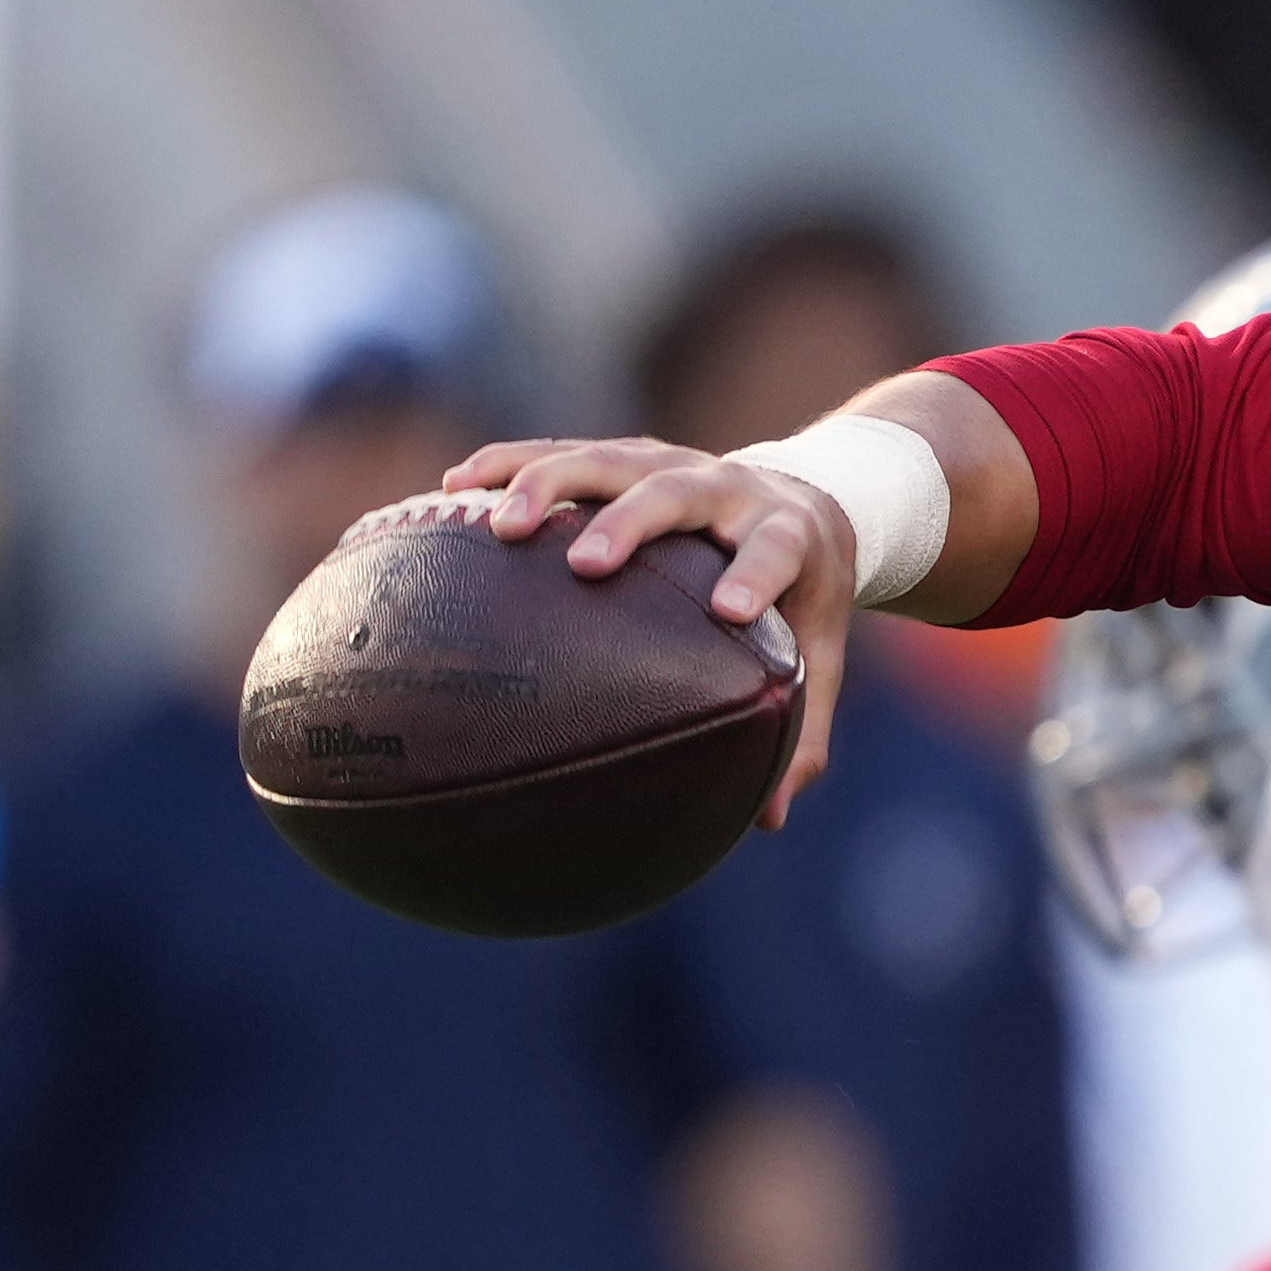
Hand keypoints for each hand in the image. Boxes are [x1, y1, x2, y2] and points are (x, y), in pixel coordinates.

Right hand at [449, 436, 860, 821]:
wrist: (807, 497)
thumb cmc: (804, 595)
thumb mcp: (819, 654)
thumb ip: (802, 730)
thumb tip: (770, 819)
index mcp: (788, 534)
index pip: (775, 550)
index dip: (757, 573)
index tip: (728, 608)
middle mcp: (727, 488)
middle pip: (675, 493)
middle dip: (631, 523)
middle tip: (586, 564)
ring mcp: (670, 462)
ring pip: (607, 460)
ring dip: (549, 484)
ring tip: (495, 524)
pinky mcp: (625, 455)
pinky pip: (560, 452)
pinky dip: (508, 466)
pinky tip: (451, 491)